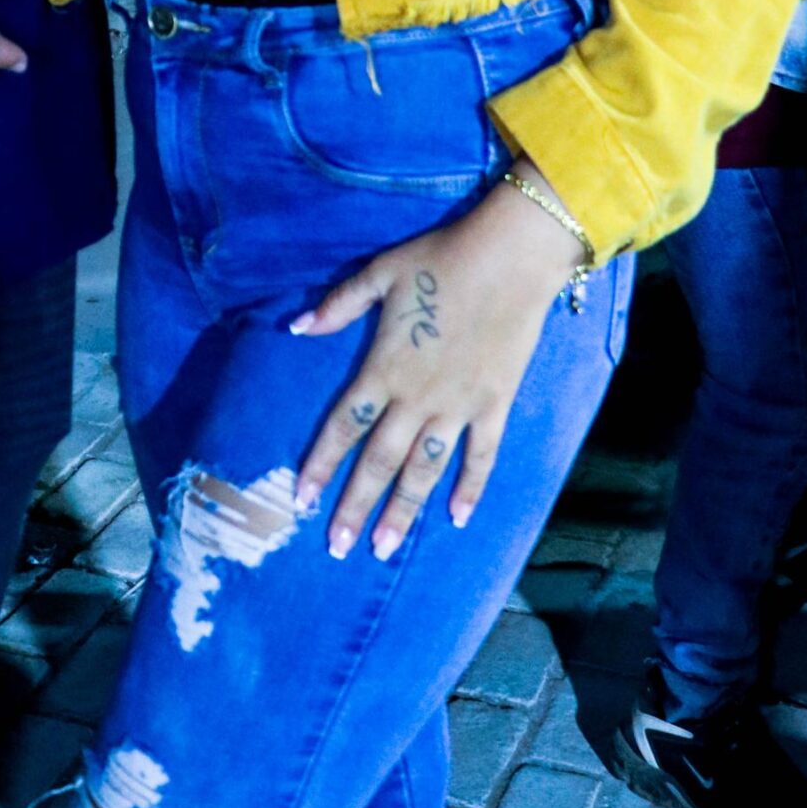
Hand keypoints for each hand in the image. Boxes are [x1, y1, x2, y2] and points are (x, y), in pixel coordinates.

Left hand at [293, 178, 584, 559]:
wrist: (509, 259)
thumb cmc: (441, 260)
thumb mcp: (380, 273)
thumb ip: (338, 305)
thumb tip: (296, 327)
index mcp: (383, 368)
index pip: (343, 426)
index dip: (319, 464)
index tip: (300, 500)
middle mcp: (416, 397)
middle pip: (379, 461)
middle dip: (356, 506)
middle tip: (339, 547)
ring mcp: (458, 406)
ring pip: (424, 469)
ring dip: (403, 510)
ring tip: (384, 548)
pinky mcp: (494, 405)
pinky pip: (481, 456)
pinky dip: (470, 488)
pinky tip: (457, 518)